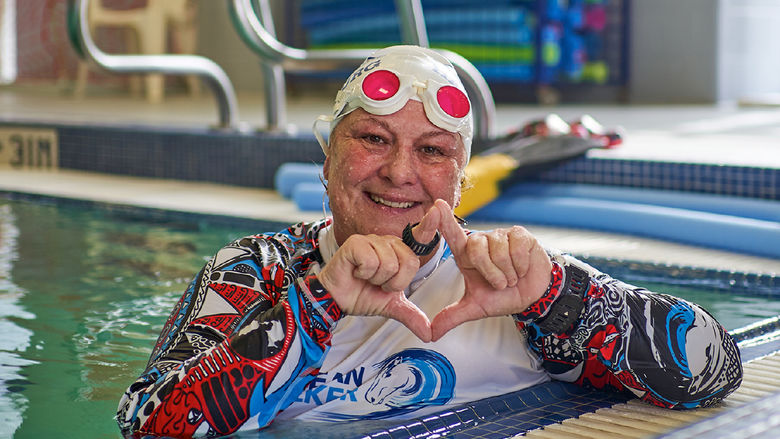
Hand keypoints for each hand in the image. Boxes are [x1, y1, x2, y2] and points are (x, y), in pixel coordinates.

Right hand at [317, 215, 438, 341]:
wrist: (337, 299)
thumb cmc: (362, 295)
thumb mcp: (391, 306)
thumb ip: (411, 316)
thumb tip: (429, 334)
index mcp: (400, 252)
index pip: (420, 237)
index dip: (430, 224)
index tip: (439, 210)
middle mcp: (388, 242)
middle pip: (409, 262)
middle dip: (394, 283)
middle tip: (378, 283)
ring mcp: (371, 240)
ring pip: (390, 263)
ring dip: (377, 279)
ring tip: (366, 277)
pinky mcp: (355, 243)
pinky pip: (372, 260)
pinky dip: (364, 273)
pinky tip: (356, 271)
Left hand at [429, 199, 552, 340]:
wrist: (533, 296)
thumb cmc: (502, 296)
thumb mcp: (476, 308)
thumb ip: (452, 316)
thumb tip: (430, 334)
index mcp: (466, 255)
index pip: (452, 235)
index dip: (444, 220)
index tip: (436, 205)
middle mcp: (481, 241)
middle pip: (476, 249)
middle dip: (490, 274)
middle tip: (500, 284)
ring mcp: (501, 236)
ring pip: (498, 249)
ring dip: (507, 272)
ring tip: (511, 277)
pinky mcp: (520, 234)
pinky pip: (517, 246)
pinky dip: (520, 264)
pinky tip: (523, 268)